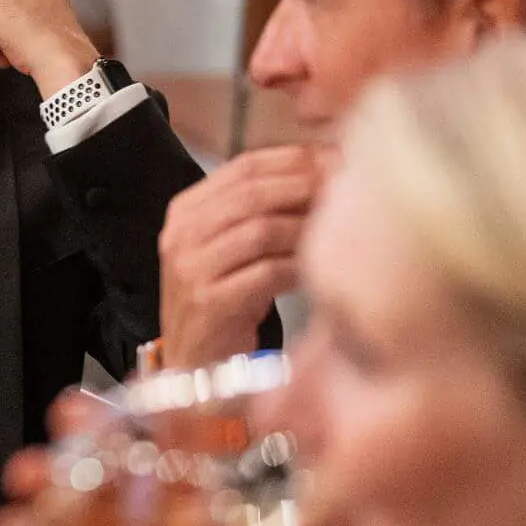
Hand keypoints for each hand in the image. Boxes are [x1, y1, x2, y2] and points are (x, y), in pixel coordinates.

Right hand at [158, 147, 327, 368]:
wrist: (195, 366)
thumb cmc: (227, 301)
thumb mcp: (233, 247)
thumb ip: (263, 210)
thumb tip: (324, 168)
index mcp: (186, 210)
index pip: (243, 167)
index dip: (292, 160)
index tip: (333, 160)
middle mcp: (182, 234)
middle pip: (252, 193)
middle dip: (304, 188)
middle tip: (343, 190)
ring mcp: (191, 269)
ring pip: (259, 230)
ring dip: (305, 228)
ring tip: (335, 231)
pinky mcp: (209, 303)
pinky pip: (265, 273)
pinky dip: (298, 267)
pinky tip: (317, 270)